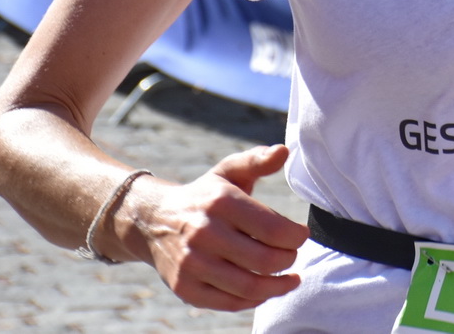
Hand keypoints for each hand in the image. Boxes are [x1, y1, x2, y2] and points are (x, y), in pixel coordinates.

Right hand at [129, 145, 309, 311]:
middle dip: (289, 260)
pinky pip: (229, 303)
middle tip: (293, 255)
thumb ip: (257, 160)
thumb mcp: (228, 171)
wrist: (153, 221)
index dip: (296, 237)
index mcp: (221, 202)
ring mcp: (191, 264)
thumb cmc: (205, 195)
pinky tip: (266, 290)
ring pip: (249, 287)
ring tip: (291, 279)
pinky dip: (254, 300)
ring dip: (278, 286)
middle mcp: (204, 234)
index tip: (301, 235)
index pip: (274, 229)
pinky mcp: (184, 288)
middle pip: (265, 261)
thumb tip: (283, 151)